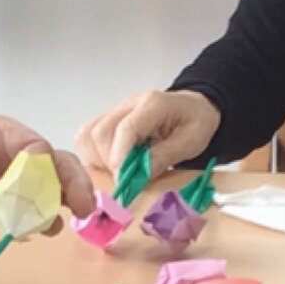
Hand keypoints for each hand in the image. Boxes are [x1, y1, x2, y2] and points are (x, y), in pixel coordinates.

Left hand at [0, 116, 94, 241]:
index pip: (33, 145)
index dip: (43, 164)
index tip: (44, 185)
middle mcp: (13, 157)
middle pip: (56, 165)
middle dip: (72, 183)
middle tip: (83, 207)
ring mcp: (13, 184)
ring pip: (54, 189)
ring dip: (67, 203)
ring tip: (69, 224)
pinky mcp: (7, 210)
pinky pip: (34, 214)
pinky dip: (43, 223)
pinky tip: (43, 232)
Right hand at [75, 89, 220, 185]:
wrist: (195, 106)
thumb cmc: (196, 121)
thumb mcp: (192, 141)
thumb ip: (165, 157)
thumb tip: (139, 176)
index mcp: (154, 104)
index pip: (126, 128)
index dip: (120, 157)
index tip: (121, 180)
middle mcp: (130, 103)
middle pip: (101, 131)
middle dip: (109, 161)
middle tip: (125, 178)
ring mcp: (117, 109)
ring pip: (88, 133)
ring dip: (98, 158)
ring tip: (120, 169)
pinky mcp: (109, 118)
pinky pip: (88, 136)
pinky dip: (95, 154)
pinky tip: (113, 162)